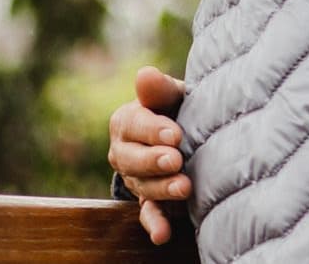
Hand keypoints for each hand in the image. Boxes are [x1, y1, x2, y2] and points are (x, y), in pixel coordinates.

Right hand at [106, 66, 188, 244]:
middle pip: (133, 159)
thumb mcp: (171, 94)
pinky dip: (155, 224)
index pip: (135, 125)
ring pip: (143, 186)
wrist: (184, 131)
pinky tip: (163, 235)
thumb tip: (145, 74)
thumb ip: (160, 89)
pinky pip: (148, 213)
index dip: (154, 130)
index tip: (175, 134)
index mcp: (126, 122)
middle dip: (155, 161)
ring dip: (162, 189)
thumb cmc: (177, 107)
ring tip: (184, 188)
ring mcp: (135, 178)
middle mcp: (124, 152)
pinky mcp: (149, 199)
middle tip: (176, 160)